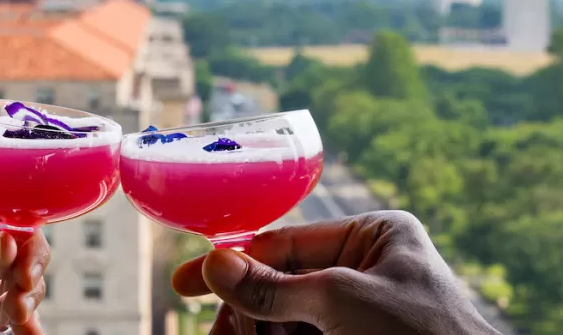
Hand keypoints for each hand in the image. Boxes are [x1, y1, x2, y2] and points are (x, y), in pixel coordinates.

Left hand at [0, 193, 49, 333]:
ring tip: (19, 324)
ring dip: (23, 309)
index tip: (25, 270)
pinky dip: (8, 333)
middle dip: (27, 280)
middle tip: (19, 301)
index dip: (25, 243)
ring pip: (10, 296)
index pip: (6, 222)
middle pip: (17, 260)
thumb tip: (12, 245)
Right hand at [172, 211, 499, 334]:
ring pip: (288, 321)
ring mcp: (365, 313)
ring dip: (259, 333)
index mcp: (376, 236)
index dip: (234, 263)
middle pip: (282, 286)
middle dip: (246, 314)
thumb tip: (215, 264)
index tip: (185, 283)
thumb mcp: (342, 303)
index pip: (288, 242)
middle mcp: (369, 269)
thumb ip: (275, 286)